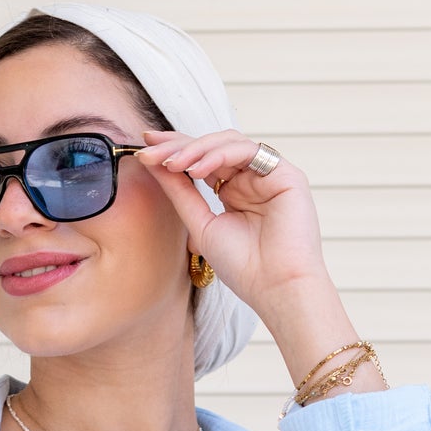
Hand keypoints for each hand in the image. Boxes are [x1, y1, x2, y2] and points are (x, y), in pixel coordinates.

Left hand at [134, 128, 329, 315]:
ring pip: (228, 142)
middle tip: (150, 148)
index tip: (145, 149)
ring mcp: (269, 174)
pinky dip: (219, 155)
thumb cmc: (243, 267)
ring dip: (196, 149)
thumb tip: (153, 164)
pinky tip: (196, 169)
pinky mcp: (285, 173)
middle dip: (179, 145)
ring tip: (171, 163)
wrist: (275, 288)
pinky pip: (247, 150)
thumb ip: (180, 192)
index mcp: (234, 191)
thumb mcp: (200, 224)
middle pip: (212, 146)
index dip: (175, 151)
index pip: (202, 161)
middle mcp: (252, 179)